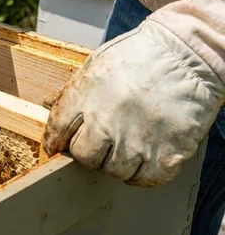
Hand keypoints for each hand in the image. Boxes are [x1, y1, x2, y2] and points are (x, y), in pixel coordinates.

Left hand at [43, 20, 224, 186]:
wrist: (187, 55)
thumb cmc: (141, 55)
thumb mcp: (96, 65)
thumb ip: (73, 90)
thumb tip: (48, 103)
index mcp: (84, 98)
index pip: (57, 132)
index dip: (56, 141)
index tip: (59, 145)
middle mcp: (107, 123)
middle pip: (84, 157)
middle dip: (89, 152)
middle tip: (100, 143)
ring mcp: (137, 141)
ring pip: (114, 170)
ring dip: (117, 162)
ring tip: (127, 145)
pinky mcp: (166, 155)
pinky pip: (145, 179)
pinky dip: (143, 173)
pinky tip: (145, 158)